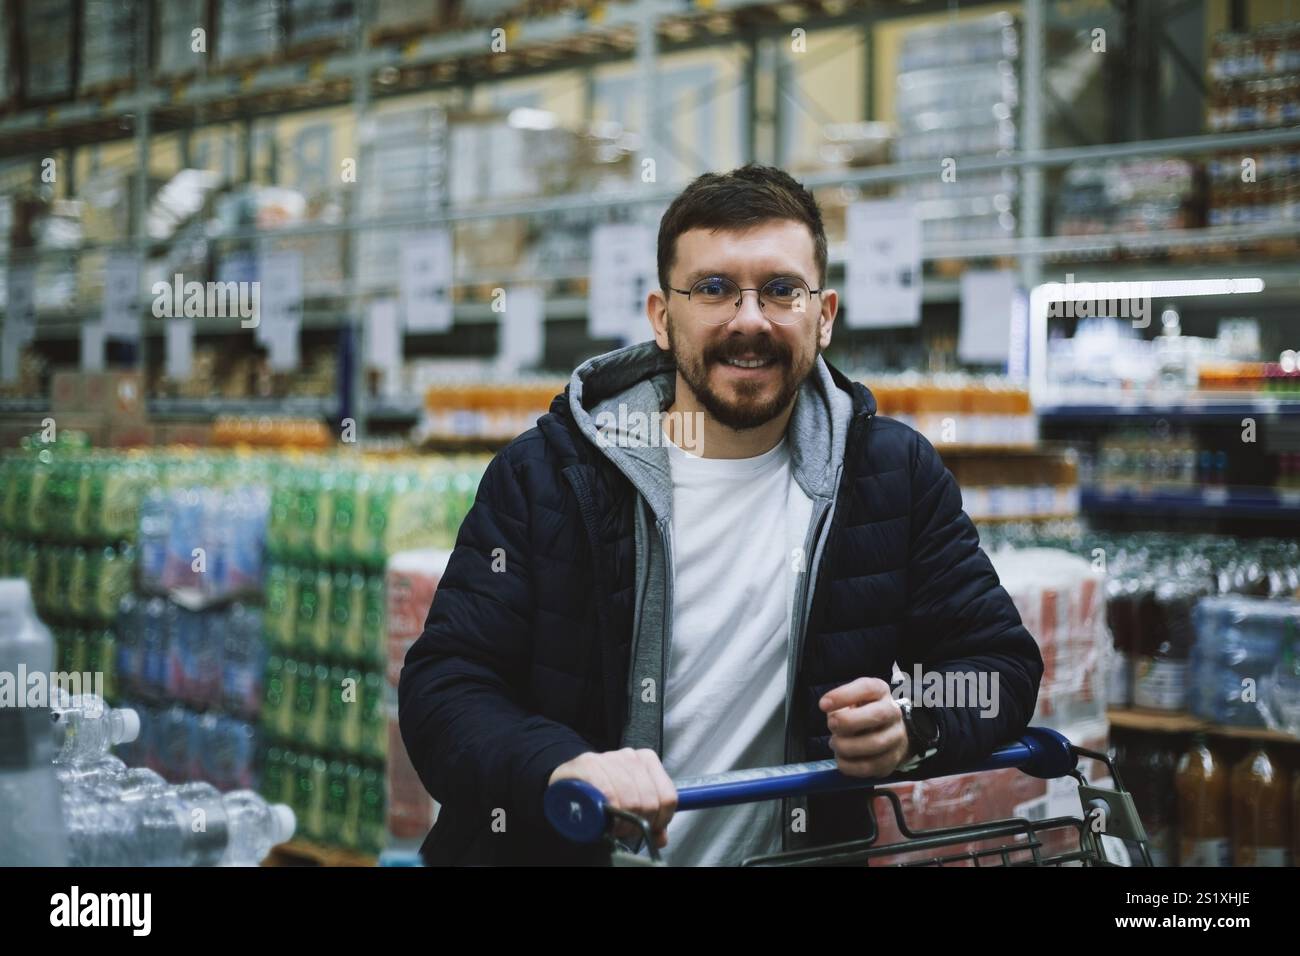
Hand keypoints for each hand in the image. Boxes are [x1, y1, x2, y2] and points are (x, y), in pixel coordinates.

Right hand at [548, 748, 677, 848]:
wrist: (568, 780)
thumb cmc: (602, 791)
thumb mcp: (630, 801)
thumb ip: (649, 818)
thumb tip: (661, 838)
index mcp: (647, 761)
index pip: (667, 796)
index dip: (660, 820)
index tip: (649, 829)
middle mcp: (630, 755)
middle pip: (648, 800)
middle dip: (638, 823)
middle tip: (626, 831)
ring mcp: (609, 757)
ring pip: (629, 798)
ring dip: (622, 821)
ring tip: (614, 827)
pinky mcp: (588, 763)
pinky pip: (607, 791)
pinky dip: (608, 809)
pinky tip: (604, 817)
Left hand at [819, 677, 911, 778]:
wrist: (888, 732)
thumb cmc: (862, 712)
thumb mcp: (851, 700)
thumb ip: (840, 705)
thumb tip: (832, 715)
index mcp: (880, 691)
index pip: (867, 688)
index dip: (843, 696)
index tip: (823, 705)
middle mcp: (893, 712)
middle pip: (877, 715)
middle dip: (849, 722)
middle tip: (831, 725)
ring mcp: (897, 737)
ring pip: (875, 744)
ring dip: (848, 746)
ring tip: (835, 744)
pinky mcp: (893, 759)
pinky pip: (872, 766)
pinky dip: (851, 766)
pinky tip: (841, 760)